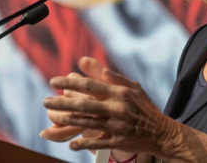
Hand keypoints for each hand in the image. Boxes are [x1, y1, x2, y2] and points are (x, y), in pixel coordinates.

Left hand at [42, 57, 174, 155]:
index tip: (54, 82)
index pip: (89, 86)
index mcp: (119, 92)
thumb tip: (85, 62)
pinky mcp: (118, 142)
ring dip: (66, 120)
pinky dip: (83, 144)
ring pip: (86, 122)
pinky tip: (71, 145)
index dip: (69, 83)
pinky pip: (97, 142)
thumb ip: (109, 76)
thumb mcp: (132, 87)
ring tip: (52, 117)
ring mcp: (117, 126)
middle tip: (45, 101)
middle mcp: (117, 108)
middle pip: (83, 105)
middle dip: (61, 103)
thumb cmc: (143, 106)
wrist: (161, 132)